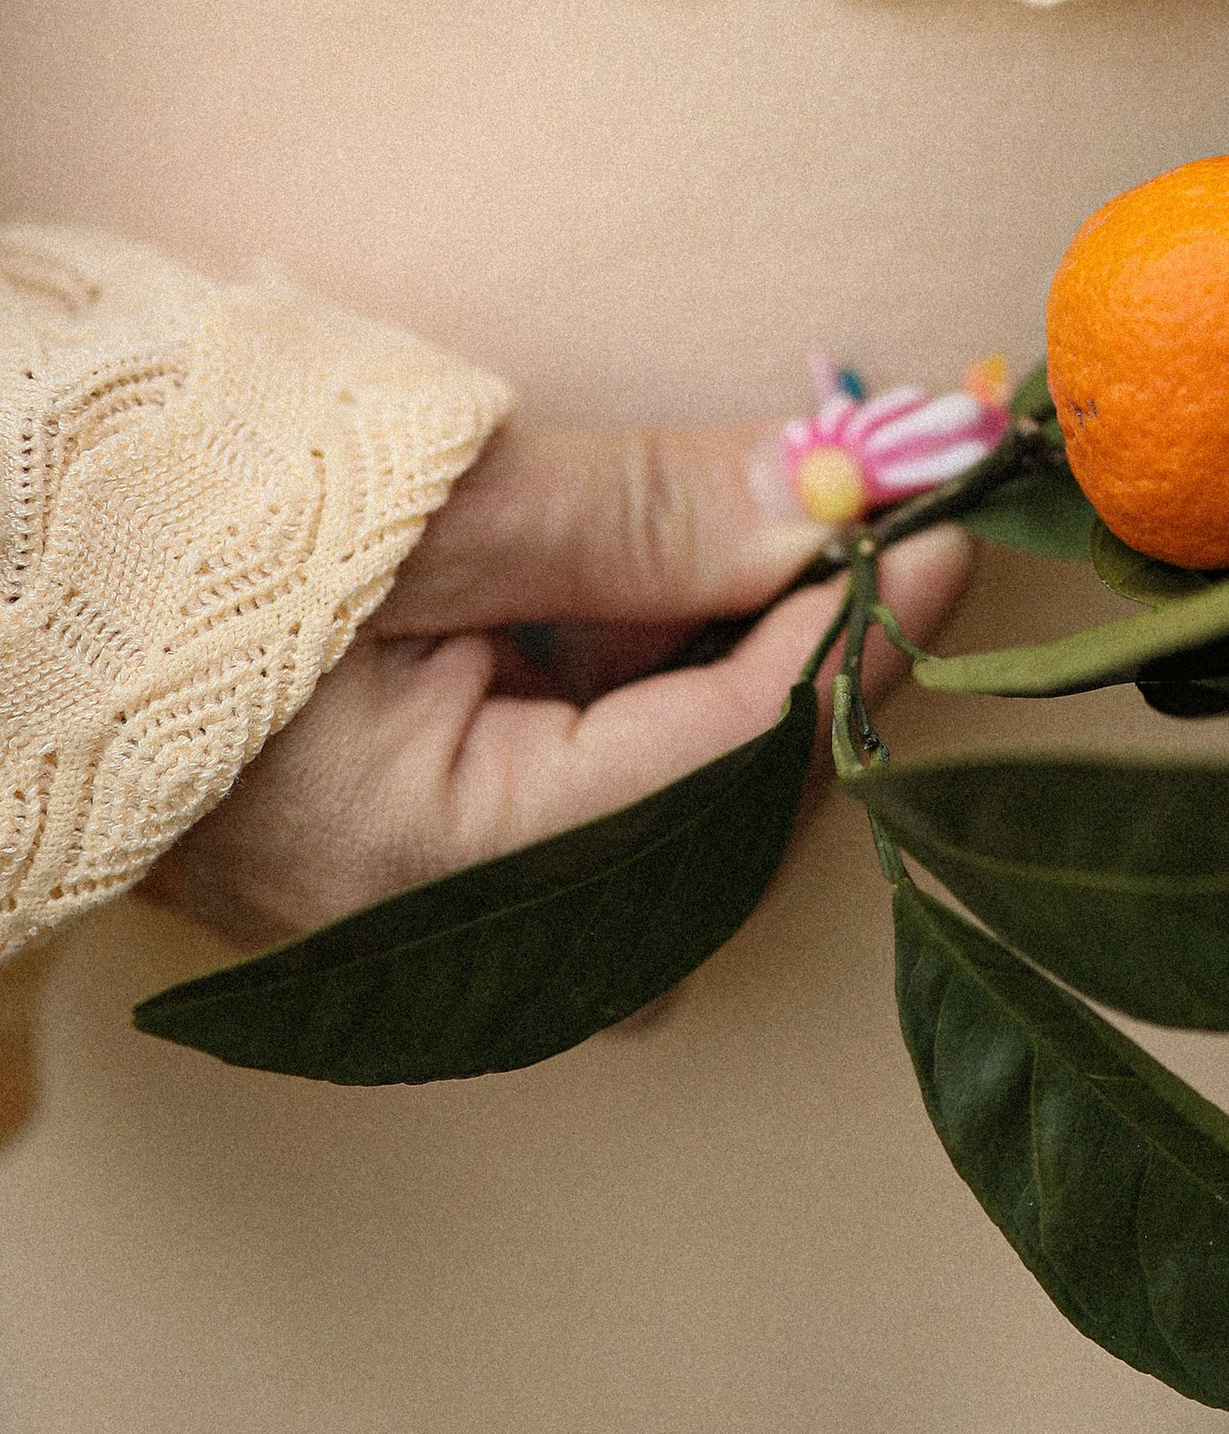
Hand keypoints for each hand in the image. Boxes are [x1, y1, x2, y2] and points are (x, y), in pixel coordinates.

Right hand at [144, 419, 970, 947]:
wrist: (12, 554)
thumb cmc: (187, 527)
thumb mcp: (434, 502)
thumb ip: (645, 515)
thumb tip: (837, 501)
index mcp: (427, 865)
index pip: (714, 773)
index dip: (843, 644)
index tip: (931, 531)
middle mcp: (434, 932)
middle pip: (708, 833)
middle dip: (802, 672)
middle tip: (873, 525)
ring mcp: (419, 907)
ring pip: (663, 823)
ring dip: (730, 674)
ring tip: (740, 534)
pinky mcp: (416, 854)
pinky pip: (588, 798)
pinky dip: (649, 688)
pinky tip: (647, 585)